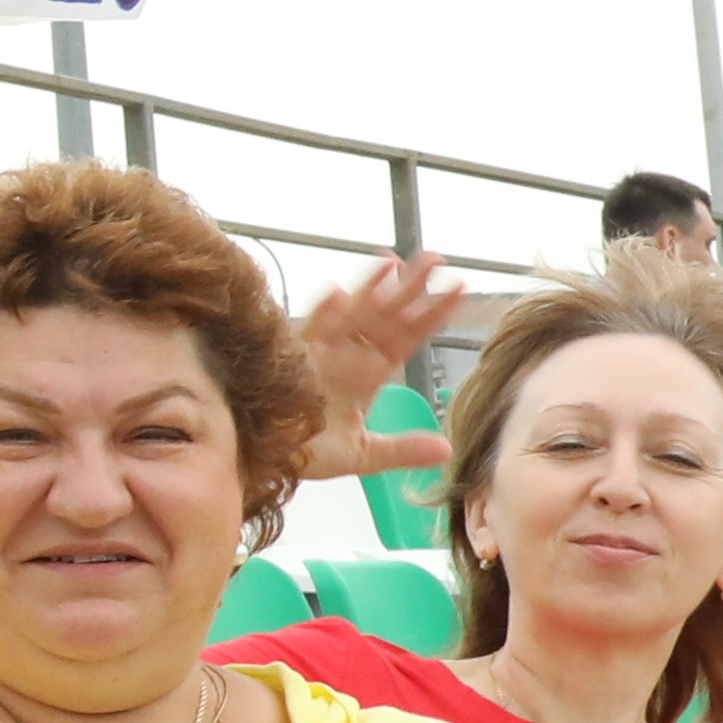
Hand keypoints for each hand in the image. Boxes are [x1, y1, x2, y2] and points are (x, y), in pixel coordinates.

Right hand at [290, 248, 460, 438]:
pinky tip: (337, 294)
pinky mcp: (289, 359)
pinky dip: (321, 315)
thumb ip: (402, 450)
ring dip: (372, 287)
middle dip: (408, 288)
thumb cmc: (307, 454)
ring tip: (394, 262)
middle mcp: (346, 357)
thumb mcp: (362, 455)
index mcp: (366, 376)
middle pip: (384, 316)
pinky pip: (307, 332)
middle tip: (435, 259)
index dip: (431, 314)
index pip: (407, 338)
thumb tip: (446, 449)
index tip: (459, 289)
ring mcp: (318, 353)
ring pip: (351, 314)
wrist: (264, 463)